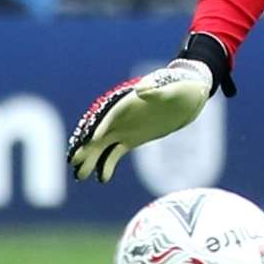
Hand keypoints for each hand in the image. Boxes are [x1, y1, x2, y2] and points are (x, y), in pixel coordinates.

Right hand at [67, 34, 235, 182]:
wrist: (189, 96)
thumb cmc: (180, 86)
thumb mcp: (171, 85)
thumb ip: (156, 88)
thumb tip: (141, 90)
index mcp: (127, 101)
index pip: (109, 116)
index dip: (99, 127)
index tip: (89, 140)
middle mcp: (120, 116)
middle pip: (99, 132)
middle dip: (86, 146)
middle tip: (74, 162)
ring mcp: (124, 128)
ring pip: (102, 146)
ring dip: (91, 159)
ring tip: (80, 176)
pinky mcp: (131, 138)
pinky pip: (114, 153)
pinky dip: (107, 164)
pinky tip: (103, 179)